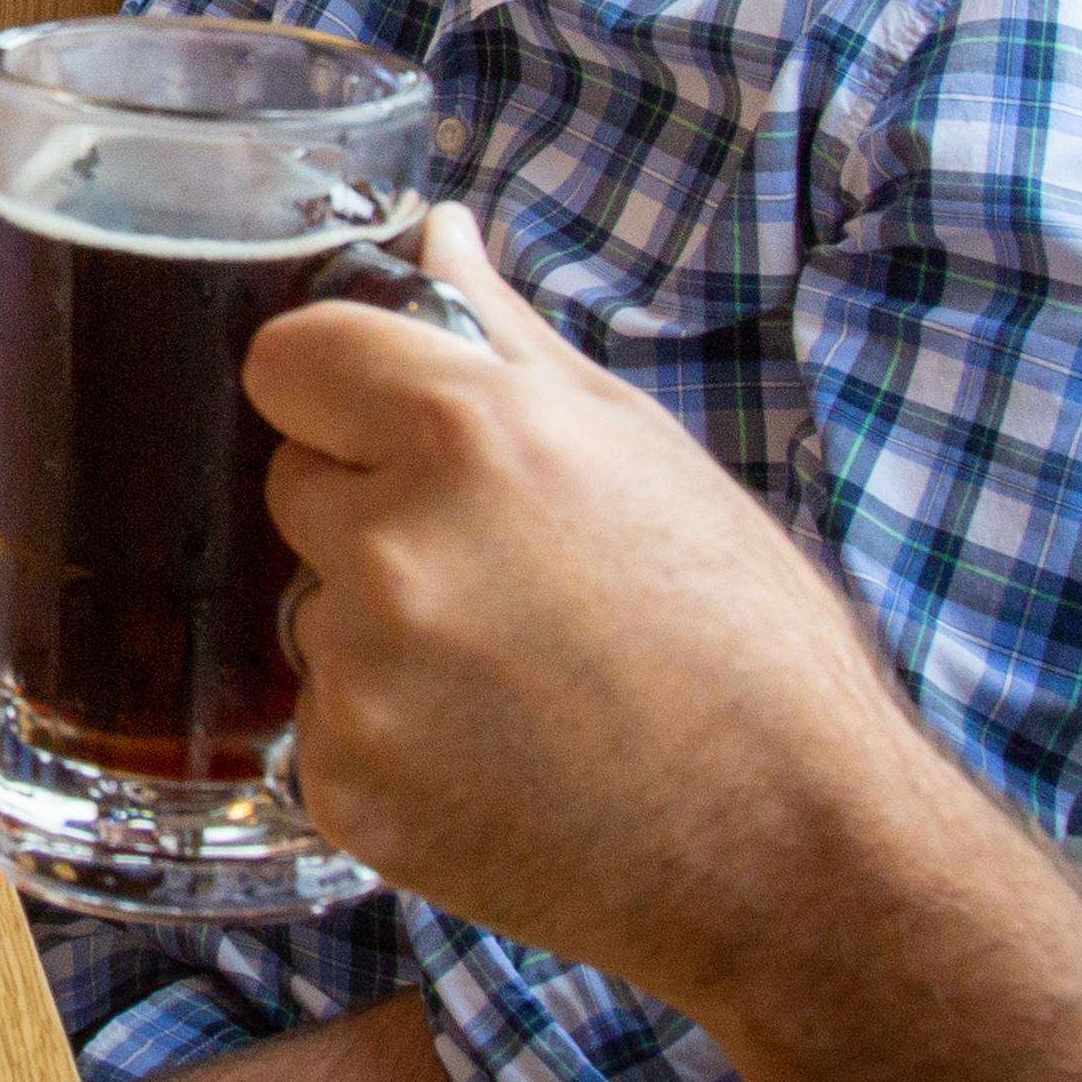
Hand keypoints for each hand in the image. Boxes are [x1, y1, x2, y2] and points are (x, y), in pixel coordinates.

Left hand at [250, 205, 926, 1006]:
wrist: (791, 851)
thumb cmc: (746, 642)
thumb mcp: (641, 449)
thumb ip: (508, 332)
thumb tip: (435, 230)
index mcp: (470, 435)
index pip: (289, 358)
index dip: (339, 389)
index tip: (386, 425)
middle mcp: (397, 546)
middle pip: (294, 483)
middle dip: (370, 513)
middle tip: (499, 574)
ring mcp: (363, 675)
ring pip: (310, 609)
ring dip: (379, 631)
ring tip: (513, 679)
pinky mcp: (346, 784)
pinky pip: (322, 722)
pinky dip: (386, 738)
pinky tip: (493, 756)